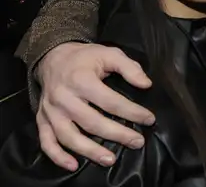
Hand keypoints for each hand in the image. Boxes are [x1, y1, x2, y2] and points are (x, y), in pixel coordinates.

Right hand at [36, 42, 154, 170]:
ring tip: (110, 160)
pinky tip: (73, 165)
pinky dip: (58, 156)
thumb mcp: (110, 53)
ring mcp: (51, 111)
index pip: (110, 101)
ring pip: (69, 136)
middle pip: (92, 122)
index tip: (149, 119)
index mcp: (81, 80)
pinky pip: (47, 142)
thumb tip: (146, 84)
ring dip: (90, 151)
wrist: (53, 57)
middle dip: (117, 134)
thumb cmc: (85, 58)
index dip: (132, 112)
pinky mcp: (42, 119)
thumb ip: (129, 68)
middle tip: (138, 142)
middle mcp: (64, 98)